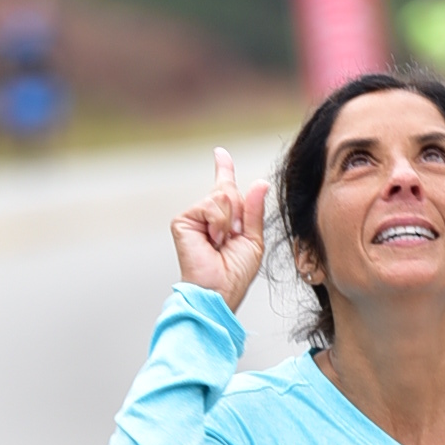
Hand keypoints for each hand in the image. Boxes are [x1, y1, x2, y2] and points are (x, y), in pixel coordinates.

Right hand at [172, 147, 267, 310]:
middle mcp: (206, 215)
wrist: (218, 291)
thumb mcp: (253, 240)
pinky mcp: (183, 220)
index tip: (220, 153)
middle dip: (239, 213)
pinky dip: (219, 223)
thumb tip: (261, 183)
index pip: (224, 187)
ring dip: (229, 222)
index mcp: (224, 220)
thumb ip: (255, 211)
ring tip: (220, 243)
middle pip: (229, 190)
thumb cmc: (235, 274)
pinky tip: (212, 241)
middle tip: (232, 239)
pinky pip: (211, 205)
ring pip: (222, 196)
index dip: (223, 169)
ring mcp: (194, 216)